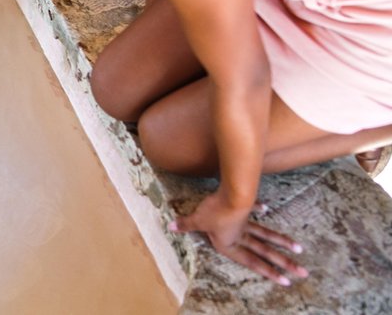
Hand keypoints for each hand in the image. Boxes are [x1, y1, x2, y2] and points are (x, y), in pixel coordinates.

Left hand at [170, 192, 307, 285]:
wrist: (232, 192)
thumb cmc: (215, 211)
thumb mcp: (197, 220)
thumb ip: (185, 225)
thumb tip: (170, 227)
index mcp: (231, 244)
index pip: (252, 262)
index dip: (267, 272)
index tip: (285, 281)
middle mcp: (242, 236)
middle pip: (266, 252)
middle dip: (284, 264)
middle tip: (303, 272)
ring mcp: (246, 222)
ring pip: (267, 235)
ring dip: (282, 242)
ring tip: (298, 249)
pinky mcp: (246, 207)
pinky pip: (253, 211)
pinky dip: (259, 209)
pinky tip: (266, 209)